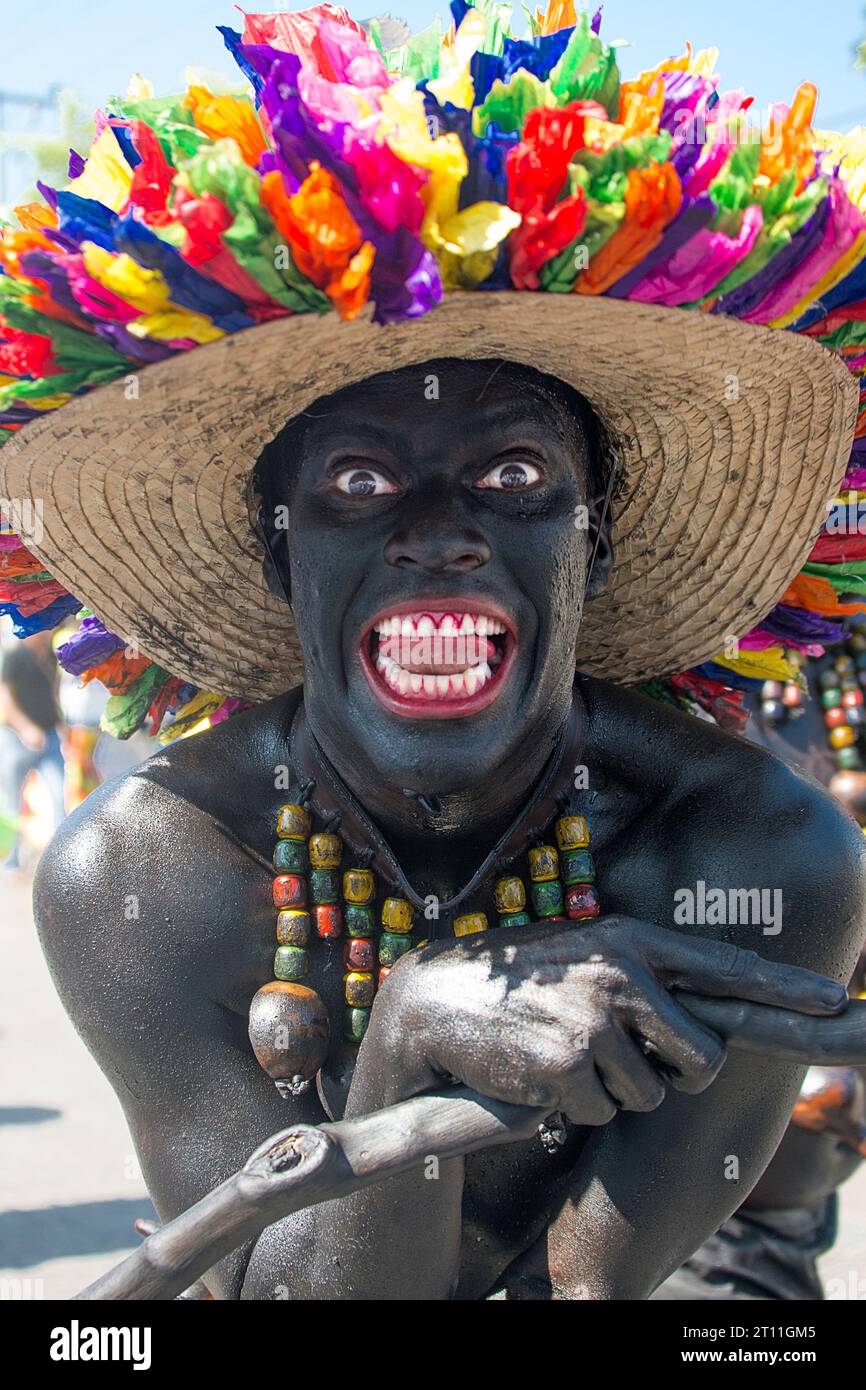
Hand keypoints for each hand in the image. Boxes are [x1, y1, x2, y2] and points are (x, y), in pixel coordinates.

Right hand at [369, 916, 848, 1125]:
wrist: (437, 1002)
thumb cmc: (523, 987)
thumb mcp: (587, 960)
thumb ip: (645, 982)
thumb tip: (703, 1025)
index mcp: (633, 941)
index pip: (725, 968)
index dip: (786, 990)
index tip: (838, 1001)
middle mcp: (622, 974)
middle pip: (703, 1057)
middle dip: (675, 1073)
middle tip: (623, 1055)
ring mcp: (595, 1018)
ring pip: (652, 1094)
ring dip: (614, 1090)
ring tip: (566, 1052)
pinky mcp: (568, 1063)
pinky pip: (602, 1112)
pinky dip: (574, 1106)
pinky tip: (539, 1071)